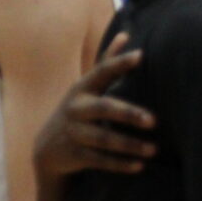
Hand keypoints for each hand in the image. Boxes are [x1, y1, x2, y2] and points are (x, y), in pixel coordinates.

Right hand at [33, 33, 155, 178]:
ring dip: (129, 145)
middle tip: (154, 120)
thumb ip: (106, 64)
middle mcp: (76, 108)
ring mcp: (74, 133)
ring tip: (154, 150)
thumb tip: (125, 34)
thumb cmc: (78, 111)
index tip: (141, 55)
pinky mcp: (74, 155)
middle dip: (128, 113)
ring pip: (104, 139)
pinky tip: (139, 166)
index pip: (102, 72)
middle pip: (104, 108)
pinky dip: (120, 164)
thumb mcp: (87, 87)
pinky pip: (99, 161)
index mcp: (82, 88)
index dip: (120, 63)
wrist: (47, 148)